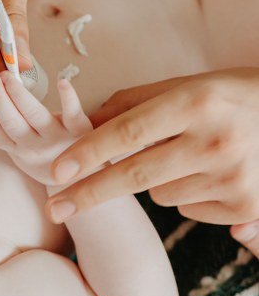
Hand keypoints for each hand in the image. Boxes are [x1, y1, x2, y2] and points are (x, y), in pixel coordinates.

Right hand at [0, 72, 91, 187]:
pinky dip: (68, 97)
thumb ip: (12, 134)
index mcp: (20, 151)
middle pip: (11, 122)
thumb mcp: (26, 153)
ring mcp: (57, 138)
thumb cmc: (53, 161)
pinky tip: (61, 82)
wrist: (86, 178)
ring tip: (8, 76)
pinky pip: (72, 112)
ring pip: (33, 115)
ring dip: (18, 94)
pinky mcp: (80, 130)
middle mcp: (35, 147)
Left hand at [45, 69, 258, 253]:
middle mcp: (216, 140)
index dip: (89, 153)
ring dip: (159, 181)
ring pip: (159, 194)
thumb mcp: (189, 86)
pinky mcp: (245, 206)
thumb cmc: (232, 98)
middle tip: (55, 206)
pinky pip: (187, 208)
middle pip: (135, 176)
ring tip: (193, 156)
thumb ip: (133, 104)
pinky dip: (190, 195)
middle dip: (89, 194)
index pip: (130, 131)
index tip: (57, 170)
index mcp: (198, 102)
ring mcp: (233, 176)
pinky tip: (215, 174)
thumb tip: (80, 123)